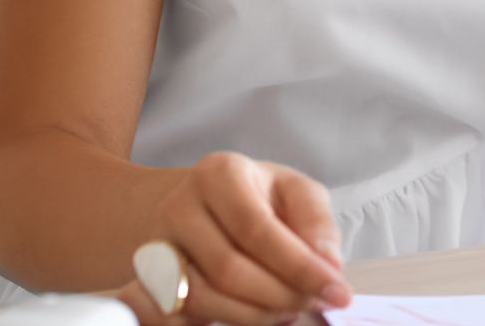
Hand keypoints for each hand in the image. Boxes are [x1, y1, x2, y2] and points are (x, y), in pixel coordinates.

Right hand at [116, 151, 350, 325]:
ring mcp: (156, 246)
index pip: (258, 229)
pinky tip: (255, 315)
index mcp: (219, 174)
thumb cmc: (257, 198)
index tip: (338, 291)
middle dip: (280, 295)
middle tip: (312, 303)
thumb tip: (329, 265)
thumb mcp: (295, 192)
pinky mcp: (146, 281)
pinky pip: (176, 317)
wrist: (200, 206)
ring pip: (202, 297)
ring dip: (254, 315)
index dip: (300, 267)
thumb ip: (316, 223)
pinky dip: (220, 321)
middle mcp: (179, 206)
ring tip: (287, 310)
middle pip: (229, 269)